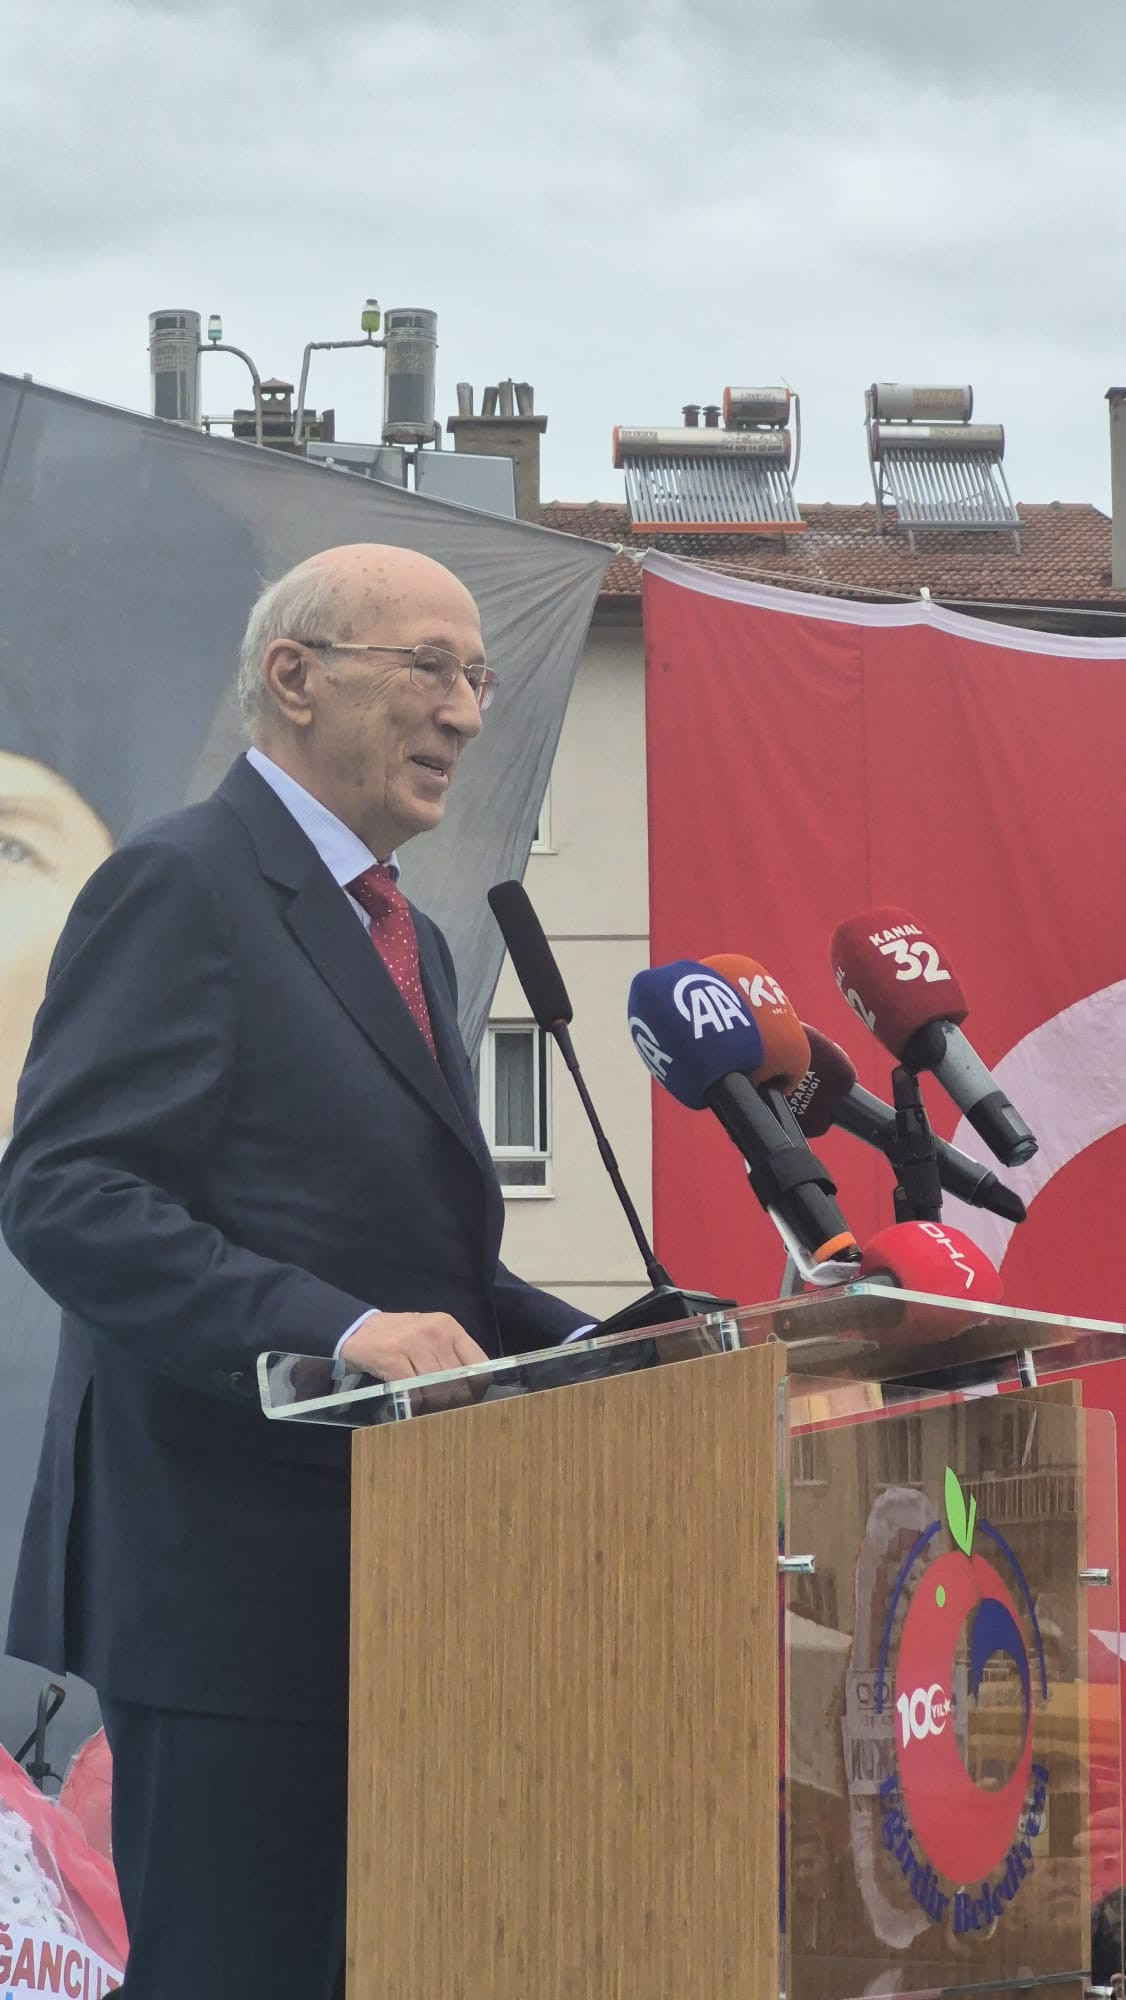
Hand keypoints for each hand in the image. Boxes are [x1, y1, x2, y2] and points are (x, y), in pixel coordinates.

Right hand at [340, 1312, 488, 1409]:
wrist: (357, 1328)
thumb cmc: (399, 1336)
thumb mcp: (430, 1337)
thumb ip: (451, 1356)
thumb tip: (472, 1389)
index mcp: (449, 1327)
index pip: (479, 1365)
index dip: (477, 1390)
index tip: (472, 1403)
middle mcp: (435, 1332)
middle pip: (458, 1381)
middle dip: (454, 1403)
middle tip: (448, 1414)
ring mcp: (413, 1343)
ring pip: (437, 1388)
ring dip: (433, 1406)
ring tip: (430, 1412)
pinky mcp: (391, 1356)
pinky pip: (412, 1390)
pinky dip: (414, 1404)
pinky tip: (411, 1406)